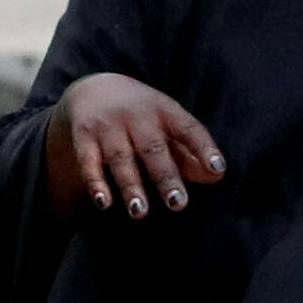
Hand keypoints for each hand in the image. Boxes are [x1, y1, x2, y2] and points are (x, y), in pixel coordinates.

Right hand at [42, 70, 224, 217]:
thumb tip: (216, 177)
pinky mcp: (84, 136)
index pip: (188, 129)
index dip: (204, 148)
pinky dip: (95, 182)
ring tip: (140, 213)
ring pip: (121, 159)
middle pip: (154, 149)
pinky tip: (104, 203)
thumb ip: (190, 152)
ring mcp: (109, 125)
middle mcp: (138, 116)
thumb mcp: (168, 126)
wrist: (93, 89)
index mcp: (165, 111)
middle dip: (166, 177)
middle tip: (178, 204)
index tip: (217, 169)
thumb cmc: (143, 117)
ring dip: (131, 186)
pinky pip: (89, 161)